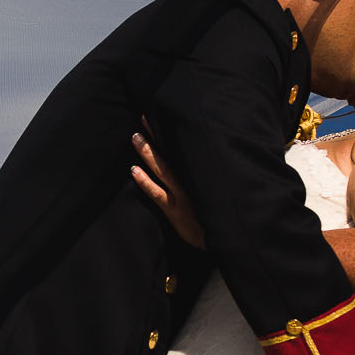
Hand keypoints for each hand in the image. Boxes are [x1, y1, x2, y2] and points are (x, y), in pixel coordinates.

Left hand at [131, 127, 204, 248]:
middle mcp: (189, 181)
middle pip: (170, 154)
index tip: (155, 115)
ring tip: (135, 138)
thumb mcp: (209, 193)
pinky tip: (133, 170)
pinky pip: (158, 193)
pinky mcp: (175, 211)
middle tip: (143, 117)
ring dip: (148, 153)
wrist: (221, 238)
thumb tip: (191, 159)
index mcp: (195, 175)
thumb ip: (198, 177)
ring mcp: (181, 195)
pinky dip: (145, 181)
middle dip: (156, 136)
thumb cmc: (212, 214)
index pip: (180, 149)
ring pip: (163, 170)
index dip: (166, 133)